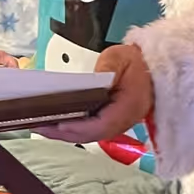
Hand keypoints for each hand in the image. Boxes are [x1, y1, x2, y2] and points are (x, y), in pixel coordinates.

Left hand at [38, 43, 154, 144]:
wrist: (153, 68)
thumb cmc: (138, 62)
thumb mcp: (121, 58)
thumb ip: (106, 68)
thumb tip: (89, 82)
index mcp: (129, 107)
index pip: (102, 124)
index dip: (79, 127)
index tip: (59, 124)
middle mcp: (124, 121)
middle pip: (91, 134)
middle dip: (64, 133)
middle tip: (40, 126)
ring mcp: (118, 124)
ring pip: (89, 135)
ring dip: (66, 133)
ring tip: (42, 126)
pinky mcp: (112, 122)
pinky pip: (91, 130)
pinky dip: (73, 129)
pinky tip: (57, 124)